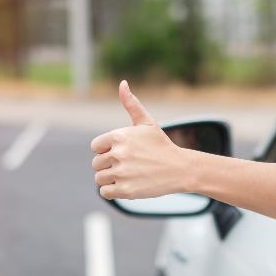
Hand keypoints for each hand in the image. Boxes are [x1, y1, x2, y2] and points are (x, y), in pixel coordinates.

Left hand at [91, 80, 191, 199]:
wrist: (180, 169)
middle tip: (127, 166)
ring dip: (110, 179)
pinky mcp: (126, 190)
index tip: (121, 153)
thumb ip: (131, 104)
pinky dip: (112, 191)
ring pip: (99, 179)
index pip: (95, 146)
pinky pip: (105, 193)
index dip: (106, 150)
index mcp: (119, 136)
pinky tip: (126, 185)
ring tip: (128, 175)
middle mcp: (119, 154)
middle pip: (96, 164)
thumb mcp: (146, 123)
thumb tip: (122, 83)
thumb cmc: (161, 145)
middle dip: (108, 165)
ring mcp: (122, 173)